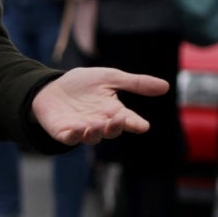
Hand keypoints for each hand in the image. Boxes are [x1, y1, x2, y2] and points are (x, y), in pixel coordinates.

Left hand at [31, 68, 169, 146]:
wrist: (51, 88)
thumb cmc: (83, 84)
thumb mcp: (110, 78)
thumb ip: (135, 83)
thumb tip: (166, 86)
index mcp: (113, 111)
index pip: (128, 120)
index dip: (135, 123)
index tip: (142, 126)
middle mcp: (100, 123)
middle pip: (111, 131)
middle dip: (115, 127)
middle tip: (117, 120)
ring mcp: (81, 129)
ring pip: (91, 137)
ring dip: (95, 132)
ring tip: (95, 124)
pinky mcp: (63, 133)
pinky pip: (69, 138)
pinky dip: (73, 136)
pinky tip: (76, 130)